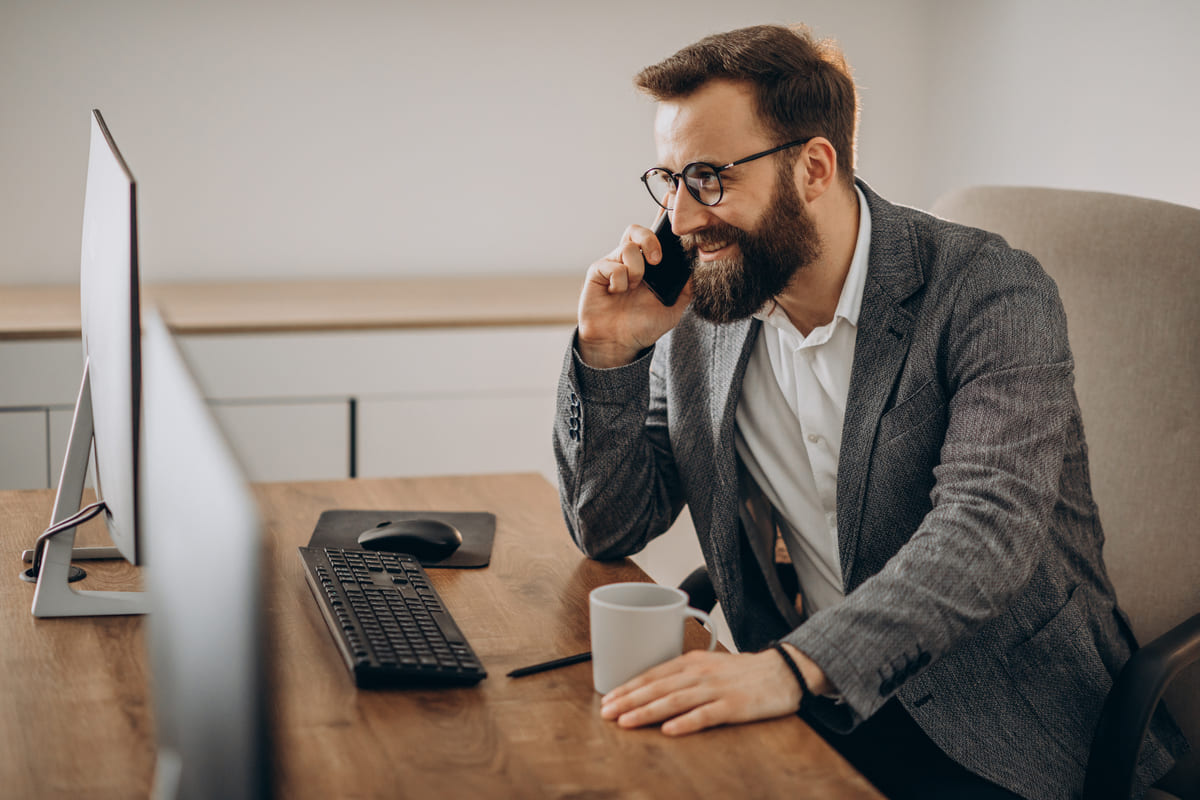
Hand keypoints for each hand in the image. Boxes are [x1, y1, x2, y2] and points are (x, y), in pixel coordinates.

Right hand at [576, 221, 691, 368]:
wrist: (619, 343)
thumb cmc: (643, 325)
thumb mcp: (674, 307)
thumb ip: (687, 286)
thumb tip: (698, 264)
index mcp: (649, 264)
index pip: (657, 233)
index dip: (662, 213)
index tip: (671, 195)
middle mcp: (630, 259)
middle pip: (636, 230)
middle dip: (649, 239)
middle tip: (656, 261)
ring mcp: (613, 264)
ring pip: (627, 248)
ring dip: (635, 271)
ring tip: (633, 289)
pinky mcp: (597, 272)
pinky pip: (611, 265)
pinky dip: (619, 281)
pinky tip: (616, 293)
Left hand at [598, 648, 802, 735]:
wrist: (784, 671)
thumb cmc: (744, 672)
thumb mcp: (710, 665)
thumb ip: (684, 676)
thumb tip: (653, 689)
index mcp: (692, 662)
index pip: (653, 674)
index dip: (629, 687)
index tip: (608, 699)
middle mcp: (700, 673)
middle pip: (658, 687)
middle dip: (629, 700)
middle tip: (607, 712)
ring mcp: (716, 689)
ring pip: (675, 700)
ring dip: (647, 711)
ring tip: (626, 722)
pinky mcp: (734, 706)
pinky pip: (705, 715)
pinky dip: (685, 722)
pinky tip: (668, 730)